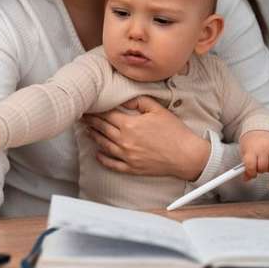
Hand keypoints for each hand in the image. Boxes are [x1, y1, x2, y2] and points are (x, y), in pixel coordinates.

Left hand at [82, 95, 210, 180]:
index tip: (88, 106)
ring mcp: (127, 156)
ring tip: (87, 130)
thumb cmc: (175, 132)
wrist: (186, 156)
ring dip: (94, 137)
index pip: (106, 115)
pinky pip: (112, 164)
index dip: (95, 110)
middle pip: (102, 129)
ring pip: (104, 145)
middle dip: (91, 121)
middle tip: (82, 116)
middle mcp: (125, 141)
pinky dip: (102, 159)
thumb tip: (124, 99)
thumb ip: (139, 101)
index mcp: (130, 125)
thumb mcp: (158, 110)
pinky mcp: (132, 168)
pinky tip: (97, 154)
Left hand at [239, 130, 268, 180]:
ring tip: (266, 162)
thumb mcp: (244, 150)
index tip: (251, 172)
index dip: (251, 172)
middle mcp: (263, 148)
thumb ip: (245, 165)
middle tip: (259, 165)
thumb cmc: (252, 140)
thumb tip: (246, 179)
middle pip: (263, 168)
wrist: (262, 126)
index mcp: (251, 148)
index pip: (251, 166)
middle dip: (260, 169)